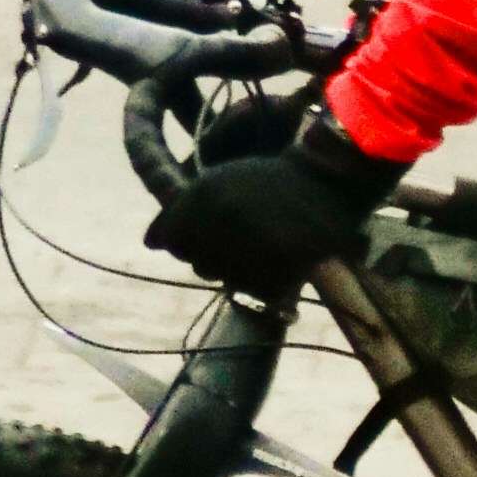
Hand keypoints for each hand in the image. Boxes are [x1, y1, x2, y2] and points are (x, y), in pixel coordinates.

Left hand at [148, 108, 397, 293]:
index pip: (169, 241)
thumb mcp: (218, 181)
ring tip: (263, 243)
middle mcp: (220, 224)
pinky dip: (263, 284)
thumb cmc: (268, 181)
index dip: (187, 235)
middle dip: (212, 252)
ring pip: (223, 280)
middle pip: (196, 263)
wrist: (327, 183)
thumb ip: (179, 212)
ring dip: (237, 269)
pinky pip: (253, 295)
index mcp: (202, 196)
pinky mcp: (276, 276)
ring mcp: (248, 251)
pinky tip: (278, 260)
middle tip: (245, 230)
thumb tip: (150, 243)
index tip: (211, 226)